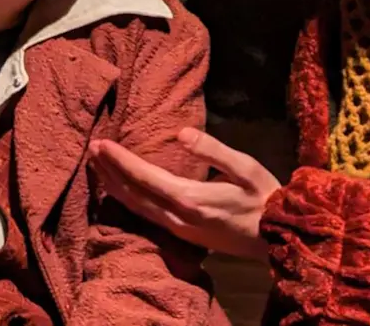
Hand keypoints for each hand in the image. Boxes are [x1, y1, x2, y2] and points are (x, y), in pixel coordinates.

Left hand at [87, 128, 280, 262]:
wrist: (277, 237)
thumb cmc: (264, 197)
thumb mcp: (245, 167)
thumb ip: (212, 149)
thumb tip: (181, 133)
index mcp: (190, 199)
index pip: (144, 177)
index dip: (120, 160)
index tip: (101, 143)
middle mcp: (178, 218)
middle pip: (133, 194)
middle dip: (110, 172)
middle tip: (92, 149)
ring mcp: (179, 230)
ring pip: (136, 208)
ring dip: (115, 186)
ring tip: (99, 167)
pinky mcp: (183, 235)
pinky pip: (146, 216)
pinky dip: (129, 200)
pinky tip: (123, 191)